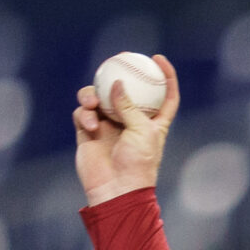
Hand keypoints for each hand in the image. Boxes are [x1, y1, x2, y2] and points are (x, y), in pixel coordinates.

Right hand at [74, 53, 180, 206]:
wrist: (115, 190)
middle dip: (117, 77)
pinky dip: (84, 114)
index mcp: (152, 122)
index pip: (165, 96)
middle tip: (113, 65)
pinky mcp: (89, 133)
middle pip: (124, 91)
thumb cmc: (137, 164)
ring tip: (93, 103)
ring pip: (97, 99)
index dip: (166, 76)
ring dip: (92, 95)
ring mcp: (108, 126)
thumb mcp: (142, 131)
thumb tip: (117, 84)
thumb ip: (129, 106)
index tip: (158, 59)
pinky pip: (83, 114)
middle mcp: (130, 122)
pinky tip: (89, 123)